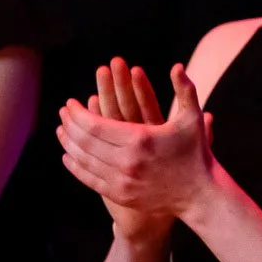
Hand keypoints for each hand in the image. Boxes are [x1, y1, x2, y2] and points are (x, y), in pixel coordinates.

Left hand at [58, 62, 220, 231]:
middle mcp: (127, 161)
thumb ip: (184, 90)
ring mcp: (122, 181)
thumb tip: (176, 66)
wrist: (200, 196)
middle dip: (69, 124)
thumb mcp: (193, 119)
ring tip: (62, 130)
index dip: (77, 113)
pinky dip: (75, 166)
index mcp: (140, 139)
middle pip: (85, 141)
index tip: (70, 102)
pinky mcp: (120, 195)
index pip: (94, 124)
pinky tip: (68, 156)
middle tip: (63, 113)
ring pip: (83, 160)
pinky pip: (89, 179)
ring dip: (68, 143)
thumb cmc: (197, 154)